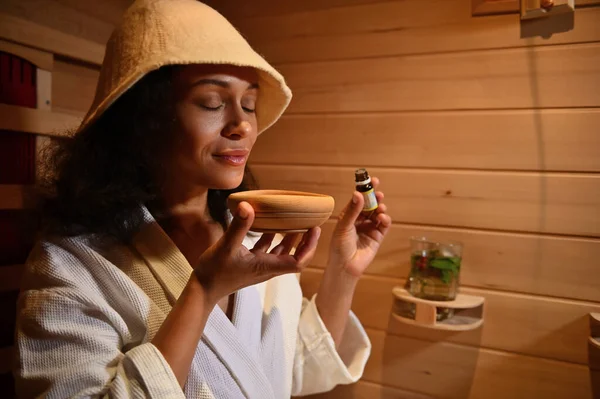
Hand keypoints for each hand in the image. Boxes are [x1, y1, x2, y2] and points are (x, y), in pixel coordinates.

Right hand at [193, 201, 320, 304]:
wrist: (202, 289)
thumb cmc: (215, 272)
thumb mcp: (226, 246)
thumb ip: (239, 226)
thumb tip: (248, 206)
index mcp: (267, 267)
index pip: (298, 262)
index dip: (309, 247)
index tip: (314, 229)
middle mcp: (267, 268)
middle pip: (295, 257)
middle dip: (305, 242)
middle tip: (310, 222)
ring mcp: (259, 266)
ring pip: (282, 253)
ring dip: (291, 240)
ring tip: (296, 221)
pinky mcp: (251, 263)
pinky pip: (267, 250)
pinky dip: (272, 238)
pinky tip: (270, 225)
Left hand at [328, 177, 390, 277]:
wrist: (346, 266)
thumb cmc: (339, 246)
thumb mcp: (344, 226)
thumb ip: (353, 210)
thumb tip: (358, 193)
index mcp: (348, 215)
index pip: (358, 199)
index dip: (364, 189)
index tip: (370, 180)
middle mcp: (359, 220)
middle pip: (370, 204)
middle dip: (374, 197)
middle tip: (378, 192)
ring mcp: (369, 228)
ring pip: (378, 213)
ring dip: (380, 208)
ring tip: (380, 207)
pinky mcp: (377, 236)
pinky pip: (384, 224)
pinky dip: (385, 219)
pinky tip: (382, 218)